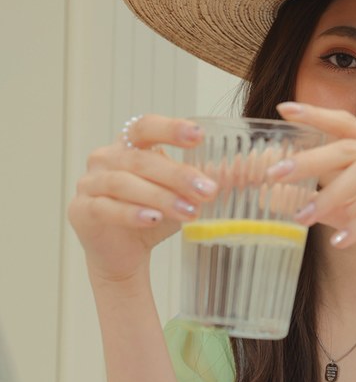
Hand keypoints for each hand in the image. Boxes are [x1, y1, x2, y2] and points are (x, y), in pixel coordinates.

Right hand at [68, 115, 217, 283]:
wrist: (123, 254)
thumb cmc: (153, 216)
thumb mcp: (183, 196)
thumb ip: (207, 181)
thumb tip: (246, 171)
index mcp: (128, 146)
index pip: (146, 127)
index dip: (170, 129)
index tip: (198, 136)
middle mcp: (105, 158)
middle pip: (141, 160)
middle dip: (178, 175)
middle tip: (208, 190)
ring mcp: (90, 183)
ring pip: (125, 184)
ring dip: (160, 197)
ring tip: (190, 212)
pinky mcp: (82, 210)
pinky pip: (107, 208)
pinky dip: (132, 214)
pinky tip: (154, 220)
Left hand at [273, 102, 355, 290]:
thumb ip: (329, 207)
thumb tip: (285, 202)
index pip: (348, 127)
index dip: (317, 115)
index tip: (283, 109)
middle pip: (350, 148)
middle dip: (309, 160)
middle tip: (275, 174)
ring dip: (330, 196)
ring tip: (304, 219)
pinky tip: (341, 242)